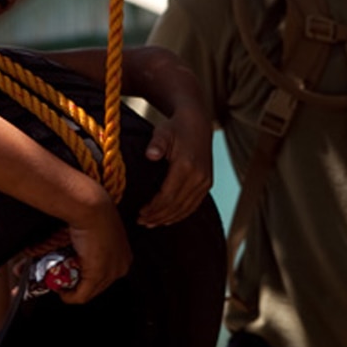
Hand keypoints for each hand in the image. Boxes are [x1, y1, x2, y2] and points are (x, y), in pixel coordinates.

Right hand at [60, 189, 131, 303]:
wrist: (91, 207)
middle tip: (63, 279)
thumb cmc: (94, 213)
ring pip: (89, 292)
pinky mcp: (98, 275)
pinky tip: (61, 291)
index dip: (86, 276)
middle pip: (98, 286)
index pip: (106, 276)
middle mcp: (121, 266)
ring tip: (61, 283)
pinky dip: (70, 297)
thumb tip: (80, 251)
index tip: (73, 273)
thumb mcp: (98, 232)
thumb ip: (92, 245)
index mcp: (124, 255)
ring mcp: (111, 272)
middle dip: (78, 284)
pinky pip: (82, 296)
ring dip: (72, 290)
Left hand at [137, 104, 212, 227]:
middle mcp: (199, 176)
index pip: (168, 196)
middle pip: (176, 205)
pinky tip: (168, 219)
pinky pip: (194, 205)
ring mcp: (205, 181)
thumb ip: (156, 144)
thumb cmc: (176, 128)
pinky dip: (181, 214)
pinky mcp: (207, 183)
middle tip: (141, 221)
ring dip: (168, 218)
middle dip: (158, 216)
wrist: (197, 122)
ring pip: (186, 208)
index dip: (153, 208)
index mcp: (186, 166)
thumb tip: (151, 155)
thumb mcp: (162, 132)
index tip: (140, 213)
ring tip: (151, 223)